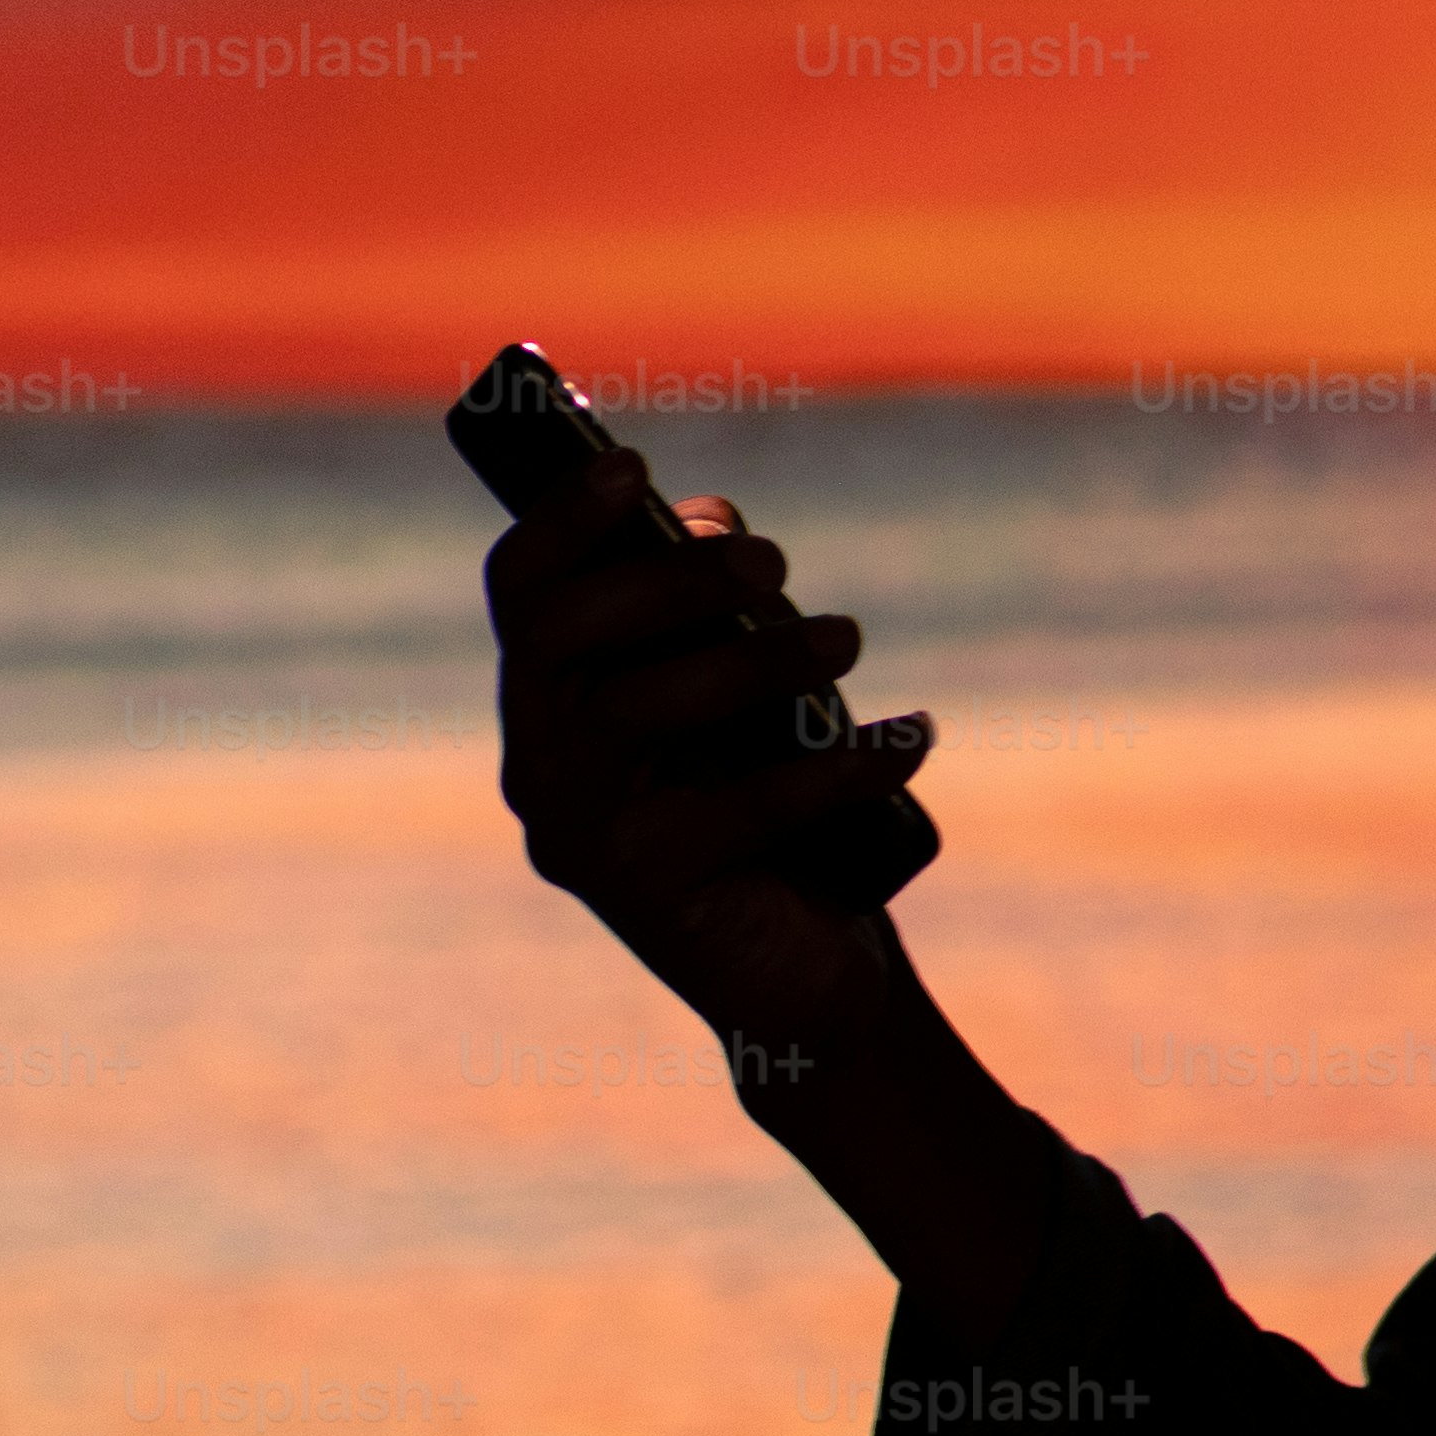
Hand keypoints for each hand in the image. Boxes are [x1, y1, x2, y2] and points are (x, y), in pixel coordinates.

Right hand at [483, 443, 941, 1068]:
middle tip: (773, 562)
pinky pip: (746, 807)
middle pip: (564, 638)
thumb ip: (715, 607)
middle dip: (671, 581)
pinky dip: (843, 762)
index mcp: (552, 702)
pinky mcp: (651, 899)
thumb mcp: (746, 690)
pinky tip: (913, 735)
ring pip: (643, 711)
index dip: (563, 520)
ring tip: (848, 635)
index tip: (631, 466)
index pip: (522, 593)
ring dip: (761, 656)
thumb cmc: (774, 805)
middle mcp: (541, 769)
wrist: (806, 969)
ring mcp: (584, 839)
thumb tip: (709, 521)